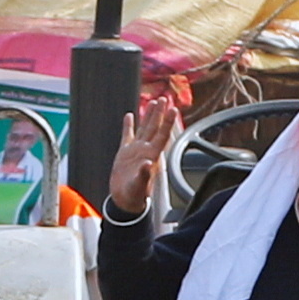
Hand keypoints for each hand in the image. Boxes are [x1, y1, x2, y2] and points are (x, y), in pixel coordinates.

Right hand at [105, 99, 177, 218]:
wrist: (125, 200)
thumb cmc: (134, 195)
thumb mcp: (139, 186)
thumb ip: (144, 175)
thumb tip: (147, 164)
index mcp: (152, 155)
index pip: (162, 134)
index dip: (168, 122)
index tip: (173, 108)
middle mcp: (146, 150)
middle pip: (155, 127)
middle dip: (160, 113)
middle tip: (165, 98)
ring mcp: (136, 150)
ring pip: (144, 128)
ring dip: (148, 115)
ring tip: (153, 102)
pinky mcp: (125, 153)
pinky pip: (127, 135)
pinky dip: (128, 125)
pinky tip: (129, 115)